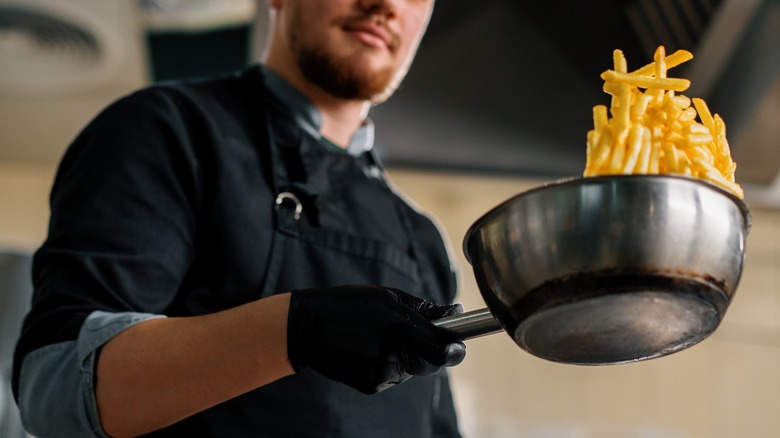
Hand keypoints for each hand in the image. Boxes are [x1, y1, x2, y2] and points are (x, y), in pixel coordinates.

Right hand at [287, 285, 465, 393]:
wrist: (307, 328)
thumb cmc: (349, 305)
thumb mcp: (387, 296)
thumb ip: (424, 308)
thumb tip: (455, 312)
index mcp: (397, 325)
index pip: (441, 349)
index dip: (454, 347)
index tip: (458, 343)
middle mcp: (391, 353)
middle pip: (431, 363)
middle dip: (431, 350)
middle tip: (414, 333)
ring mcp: (380, 373)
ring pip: (413, 370)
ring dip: (409, 356)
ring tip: (383, 337)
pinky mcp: (370, 386)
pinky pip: (395, 377)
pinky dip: (392, 365)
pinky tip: (371, 350)